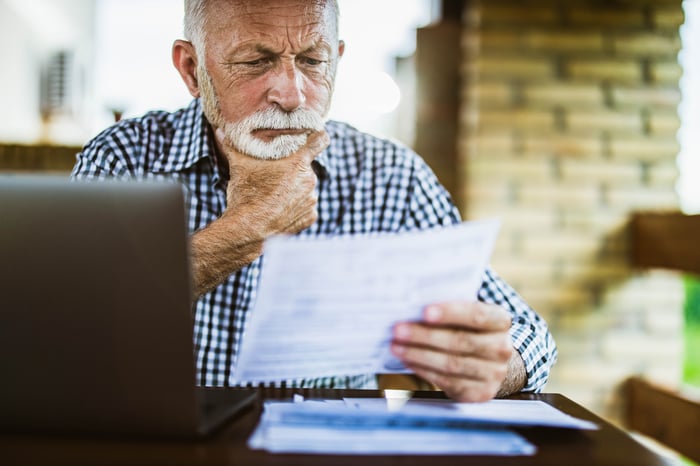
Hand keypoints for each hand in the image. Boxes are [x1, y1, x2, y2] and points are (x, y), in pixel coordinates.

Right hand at [189, 130, 328, 296]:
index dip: (318, 136)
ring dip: (295, 189)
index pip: (319, 141)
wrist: (249, 230)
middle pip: (306, 167)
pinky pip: (306, 207)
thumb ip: (233, 146)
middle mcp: (310, 180)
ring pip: (306, 188)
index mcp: (298, 163)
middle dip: (294, 169)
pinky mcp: (311, 217)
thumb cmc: (246, 195)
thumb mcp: (238, 166)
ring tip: (275, 195)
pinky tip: (280, 209)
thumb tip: (220, 130)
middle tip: (276, 174)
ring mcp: (312, 200)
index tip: (314, 136)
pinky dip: (296, 207)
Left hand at [390, 301, 518, 401]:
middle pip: (460, 341)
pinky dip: (424, 371)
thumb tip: (412, 307)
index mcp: (500, 320)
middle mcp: (502, 348)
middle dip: (424, 336)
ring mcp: (494, 373)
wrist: (491, 361)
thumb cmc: (470, 330)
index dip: (450, 313)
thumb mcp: (467, 315)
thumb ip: (448, 310)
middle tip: (397, 330)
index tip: (424, 311)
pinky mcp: (481, 392)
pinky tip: (408, 361)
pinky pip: (448, 382)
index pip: (476, 315)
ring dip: (418, 355)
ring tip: (396, 346)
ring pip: (451, 364)